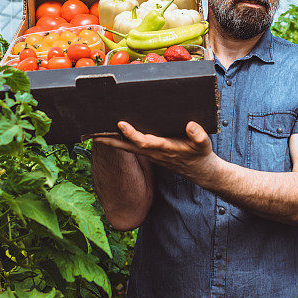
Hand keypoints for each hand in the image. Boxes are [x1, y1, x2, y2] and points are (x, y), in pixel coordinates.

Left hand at [93, 121, 219, 181]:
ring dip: (111, 141)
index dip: (132, 134)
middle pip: (128, 147)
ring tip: (94, 134)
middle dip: (111, 140)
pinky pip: (131, 148)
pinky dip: (119, 142)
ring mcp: (151, 155)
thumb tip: (190, 125)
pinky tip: (111, 136)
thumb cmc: (201, 155)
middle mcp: (154, 153)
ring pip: (127, 148)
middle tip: (93, 134)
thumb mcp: (204, 145)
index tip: (121, 124)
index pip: (144, 142)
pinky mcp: (151, 154)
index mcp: (165, 148)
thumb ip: (198, 135)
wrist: (201, 172)